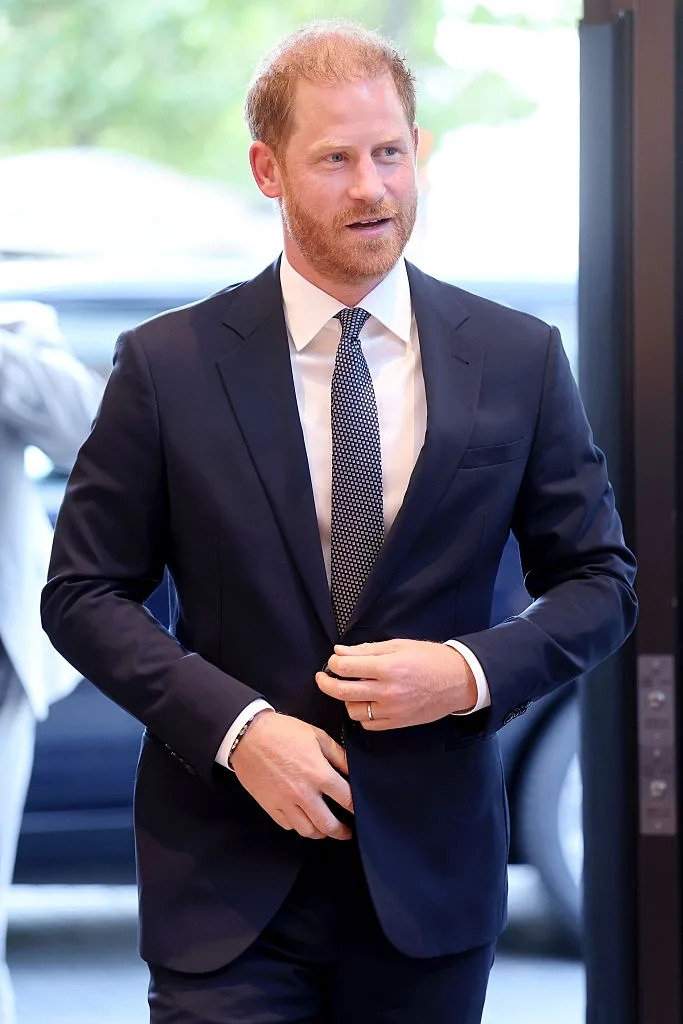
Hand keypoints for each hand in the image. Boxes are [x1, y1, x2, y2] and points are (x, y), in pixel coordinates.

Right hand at [230, 710, 353, 839]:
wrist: (248, 736)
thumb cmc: (282, 732)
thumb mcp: (317, 736)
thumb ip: (338, 755)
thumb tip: (353, 770)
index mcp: (318, 774)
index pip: (346, 799)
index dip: (356, 807)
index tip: (359, 810)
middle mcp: (303, 793)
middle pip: (328, 825)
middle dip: (342, 832)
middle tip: (347, 832)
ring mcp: (285, 803)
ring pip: (308, 831)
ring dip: (320, 832)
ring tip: (325, 828)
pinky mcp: (270, 806)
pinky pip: (288, 826)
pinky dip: (298, 826)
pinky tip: (303, 819)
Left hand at [316, 639, 476, 730]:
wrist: (458, 681)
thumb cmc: (429, 658)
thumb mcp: (398, 646)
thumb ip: (366, 650)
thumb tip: (339, 652)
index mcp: (388, 667)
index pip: (346, 667)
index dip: (333, 663)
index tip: (333, 661)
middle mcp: (388, 691)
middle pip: (343, 692)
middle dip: (326, 683)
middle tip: (322, 677)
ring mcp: (392, 710)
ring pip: (353, 710)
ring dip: (346, 700)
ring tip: (351, 689)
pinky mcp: (397, 723)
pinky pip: (368, 724)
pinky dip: (362, 715)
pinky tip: (366, 703)